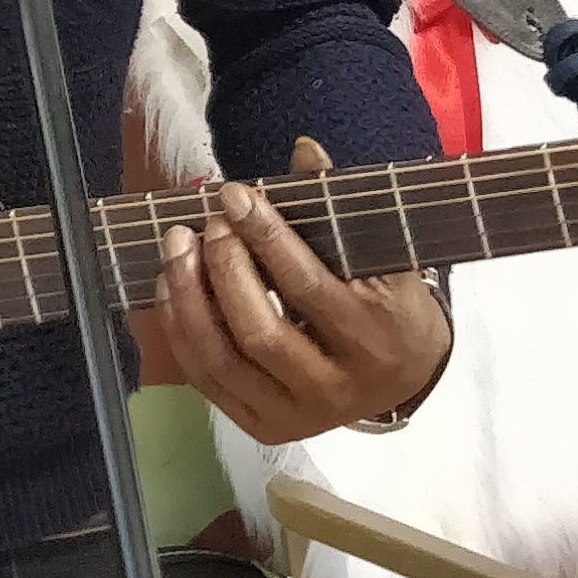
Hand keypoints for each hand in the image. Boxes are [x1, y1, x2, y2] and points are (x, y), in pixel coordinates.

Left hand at [157, 137, 451, 445]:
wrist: (406, 373)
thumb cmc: (388, 301)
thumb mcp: (383, 254)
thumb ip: (341, 207)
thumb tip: (303, 150)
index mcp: (374, 340)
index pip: (307, 288)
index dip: (266, 238)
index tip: (235, 195)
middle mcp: (337, 389)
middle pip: (259, 331)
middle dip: (222, 269)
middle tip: (205, 224)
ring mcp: (298, 416)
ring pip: (223, 360)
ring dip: (190, 298)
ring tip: (177, 247)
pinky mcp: (265, 428)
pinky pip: (207, 379)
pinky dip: (181, 329)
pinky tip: (172, 285)